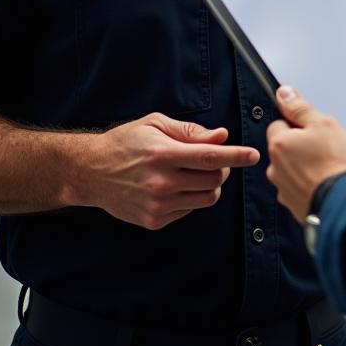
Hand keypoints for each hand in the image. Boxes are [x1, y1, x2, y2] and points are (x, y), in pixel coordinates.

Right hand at [67, 113, 259, 229]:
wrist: (91, 171)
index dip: (236, 156)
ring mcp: (157, 205)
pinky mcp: (154, 221)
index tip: (254, 155)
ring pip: (207, 198)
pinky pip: (190, 209)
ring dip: (211, 185)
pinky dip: (193, 197)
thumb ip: (191, 132)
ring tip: (195, 173)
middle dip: (223, 169)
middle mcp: (161, 182)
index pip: (210, 157)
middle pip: (214, 180)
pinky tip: (177, 186)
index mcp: (163, 154)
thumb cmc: (126, 142)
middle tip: (215, 160)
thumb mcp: (155, 124)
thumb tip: (221, 136)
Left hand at [266, 87, 345, 222]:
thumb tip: (284, 93)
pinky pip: (300, 189)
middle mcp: (276, 168)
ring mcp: (284, 189)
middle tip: (326, 148)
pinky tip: (327, 184)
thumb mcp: (324, 124)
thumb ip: (300, 108)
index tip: (314, 129)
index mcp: (280, 144)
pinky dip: (311, 186)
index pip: (279, 124)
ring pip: (293, 170)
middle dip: (302, 147)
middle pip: (285, 149)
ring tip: (329, 169)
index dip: (298, 125)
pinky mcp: (294, 207)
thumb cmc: (336, 164)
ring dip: (306, 168)